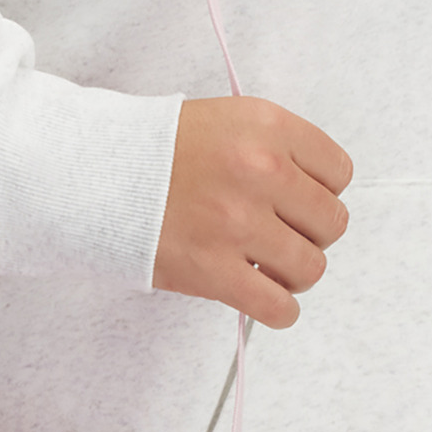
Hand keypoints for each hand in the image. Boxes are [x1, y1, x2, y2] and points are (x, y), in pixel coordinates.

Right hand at [152, 96, 353, 324]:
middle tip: (278, 234)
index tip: (295, 202)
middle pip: (331, 222)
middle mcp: (260, 170)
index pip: (338, 172)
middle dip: (309, 234)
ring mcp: (238, 222)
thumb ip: (275, 148)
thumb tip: (312, 195)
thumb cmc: (154, 149)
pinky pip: (277, 308)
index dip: (319, 192)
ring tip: (266, 266)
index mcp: (267, 127)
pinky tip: (262, 298)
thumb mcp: (225, 120)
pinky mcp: (214, 269)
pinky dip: (278, 311)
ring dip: (293, 274)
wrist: (92, 172)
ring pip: (310, 268)